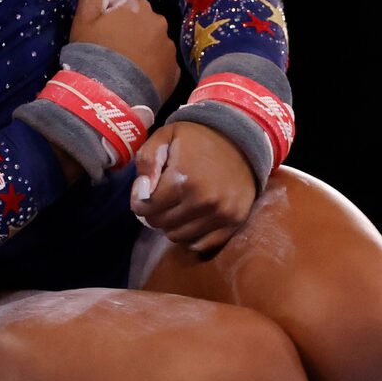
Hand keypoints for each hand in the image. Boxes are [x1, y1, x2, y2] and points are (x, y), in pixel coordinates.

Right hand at [68, 0, 180, 106]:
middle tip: (116, 54)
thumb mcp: (83, 18)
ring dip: (145, 53)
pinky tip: (138, 81)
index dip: (115, 20)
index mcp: (138, 6)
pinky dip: (153, 72)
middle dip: (133, 35)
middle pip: (145, 25)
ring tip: (127, 71)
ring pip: (155, 46)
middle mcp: (159, 22)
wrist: (109, 94)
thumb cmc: (93, 53)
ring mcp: (169, 48)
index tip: (105, 36)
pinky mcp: (174, 73)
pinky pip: (163, 67)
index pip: (128, 6)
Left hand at [129, 121, 257, 256]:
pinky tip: (190, 219)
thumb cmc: (198, 137)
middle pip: (160, 224)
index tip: (146, 191)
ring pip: (178, 236)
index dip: (139, 200)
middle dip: (155, 212)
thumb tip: (142, 190)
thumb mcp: (166, 136)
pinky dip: (191, 236)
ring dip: (172, 224)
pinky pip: (202, 244)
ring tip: (177, 206)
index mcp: (183, 180)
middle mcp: (203, 202)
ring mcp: (221, 214)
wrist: (242, 138)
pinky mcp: (234, 222)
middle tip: (161, 198)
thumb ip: (147, 160)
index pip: (146, 209)